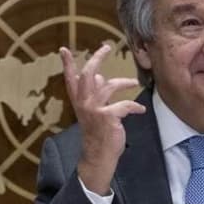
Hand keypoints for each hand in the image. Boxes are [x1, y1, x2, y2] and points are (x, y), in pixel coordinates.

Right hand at [60, 44, 144, 194]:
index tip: (63, 49)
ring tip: (133, 83)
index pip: (70, 79)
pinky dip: (135, 107)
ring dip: (124, 82)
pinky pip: (125, 105)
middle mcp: (84, 103)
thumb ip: (95, 93)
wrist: (98, 156)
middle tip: (106, 47)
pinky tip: (140, 110)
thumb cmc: (98, 132)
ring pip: (109, 86)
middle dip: (97, 58)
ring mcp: (94, 109)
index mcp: (79, 101)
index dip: (67, 64)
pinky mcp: (107, 117)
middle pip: (88, 74)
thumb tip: (98, 76)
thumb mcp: (94, 111)